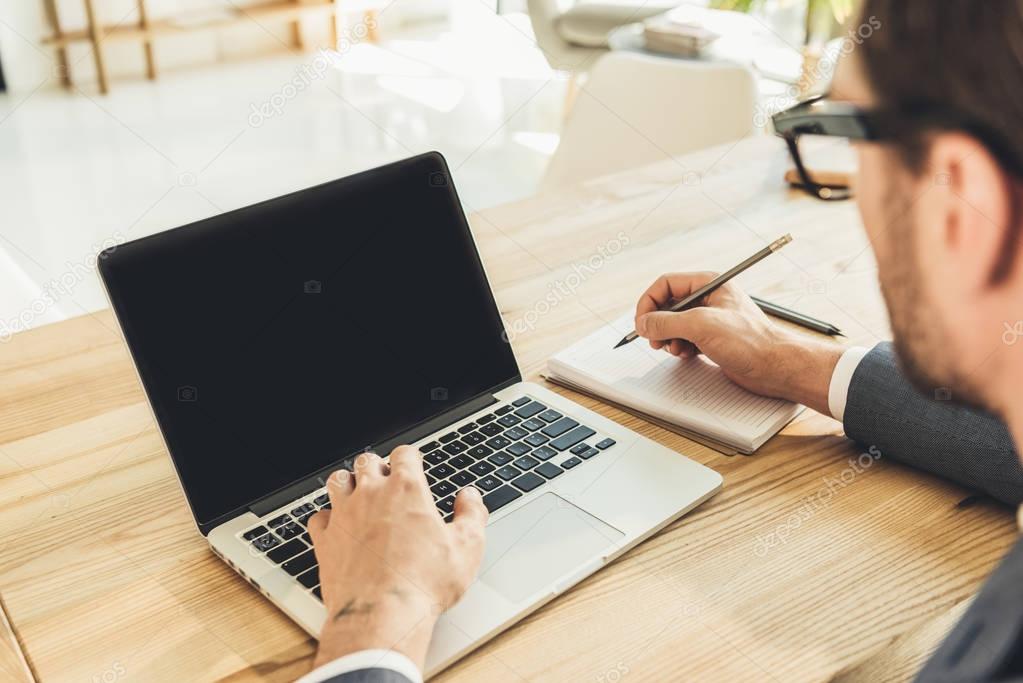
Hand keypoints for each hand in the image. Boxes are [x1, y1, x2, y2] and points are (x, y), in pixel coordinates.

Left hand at [307, 446, 487, 670]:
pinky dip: (327, 517)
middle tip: (384, 477)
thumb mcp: (467, 548)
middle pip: (367, 461)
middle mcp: (372, 495)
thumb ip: (471, 515)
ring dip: (348, 483)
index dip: (410, 456)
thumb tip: (470, 498)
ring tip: (357, 492)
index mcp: (407, 490)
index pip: (404, 454)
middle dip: (377, 465)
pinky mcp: (325, 540)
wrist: (382, 614)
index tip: (412, 462)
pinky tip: (336, 525)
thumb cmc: (424, 583)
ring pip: (338, 481)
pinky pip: (318, 516)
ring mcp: (344, 515)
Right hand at [634, 272, 842, 415]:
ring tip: (675, 349)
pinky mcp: (711, 338)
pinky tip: (687, 354)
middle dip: (657, 323)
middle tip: (655, 340)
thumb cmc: (750, 341)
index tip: (641, 322)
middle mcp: (708, 299)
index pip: (665, 284)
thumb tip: (643, 323)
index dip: (649, 302)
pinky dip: (679, 347)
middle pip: (667, 305)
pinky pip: (684, 338)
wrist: (775, 366)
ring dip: (668, 338)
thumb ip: (667, 323)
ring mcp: (709, 319)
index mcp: (708, 284)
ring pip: (673, 324)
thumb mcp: (701, 326)